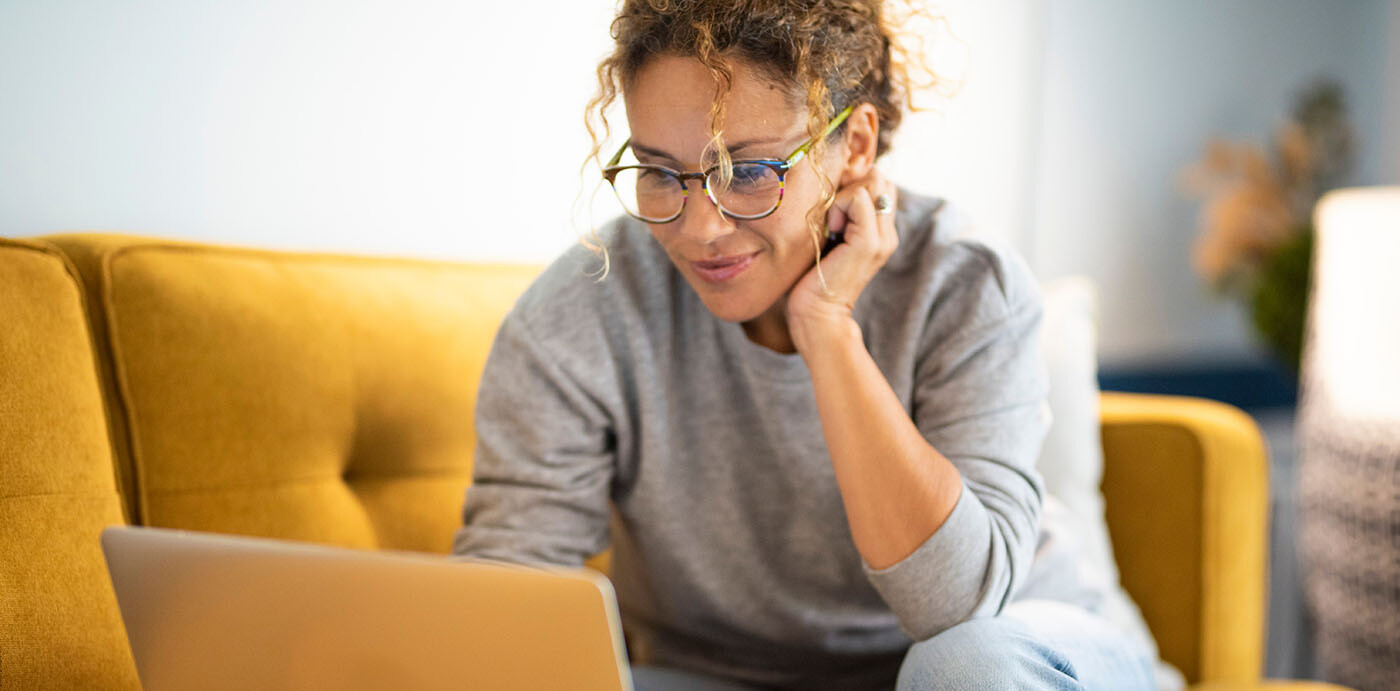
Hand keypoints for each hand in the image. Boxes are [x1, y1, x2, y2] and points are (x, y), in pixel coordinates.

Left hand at [786, 170, 897, 351]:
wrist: (817, 315)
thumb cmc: (813, 278)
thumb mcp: (829, 237)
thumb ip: (839, 214)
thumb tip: (833, 183)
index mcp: (880, 231)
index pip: (879, 183)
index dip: (853, 184)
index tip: (832, 210)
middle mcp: (887, 232)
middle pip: (880, 178)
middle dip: (851, 184)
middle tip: (832, 215)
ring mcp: (882, 237)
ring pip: (872, 182)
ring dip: (843, 195)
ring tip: (831, 225)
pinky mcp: (869, 242)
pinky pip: (858, 197)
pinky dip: (838, 206)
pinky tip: (829, 230)